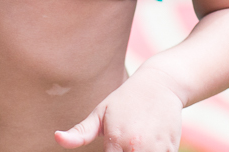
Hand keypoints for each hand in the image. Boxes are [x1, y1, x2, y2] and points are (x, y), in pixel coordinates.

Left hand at [55, 69, 183, 151]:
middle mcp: (135, 148)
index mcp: (115, 141)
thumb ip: (80, 133)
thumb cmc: (126, 100)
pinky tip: (149, 146)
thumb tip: (57, 137)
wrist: (161, 84)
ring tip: (133, 146)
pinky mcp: (172, 148)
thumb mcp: (101, 113)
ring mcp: (156, 148)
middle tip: (120, 148)